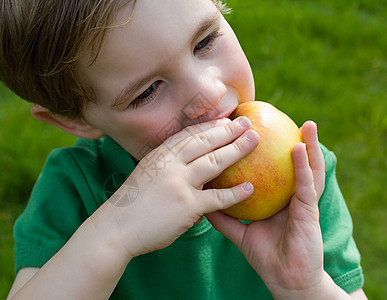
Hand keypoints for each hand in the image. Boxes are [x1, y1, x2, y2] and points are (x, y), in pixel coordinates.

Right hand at [91, 117, 259, 257]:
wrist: (116, 228)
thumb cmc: (132, 205)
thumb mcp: (147, 175)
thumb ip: (167, 167)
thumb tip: (189, 165)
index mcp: (160, 155)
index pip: (189, 134)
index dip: (210, 125)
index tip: (227, 119)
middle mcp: (170, 164)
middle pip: (205, 142)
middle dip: (229, 130)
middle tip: (248, 123)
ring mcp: (178, 183)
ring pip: (214, 161)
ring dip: (237, 149)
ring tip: (255, 141)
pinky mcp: (186, 205)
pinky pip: (216, 197)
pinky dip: (235, 193)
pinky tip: (250, 188)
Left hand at [206, 121, 327, 297]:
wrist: (285, 279)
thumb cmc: (266, 255)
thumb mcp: (240, 232)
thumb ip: (223, 216)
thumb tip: (201, 201)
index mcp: (275, 198)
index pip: (270, 169)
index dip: (260, 150)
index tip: (248, 128)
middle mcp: (290, 195)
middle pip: (287, 163)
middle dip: (284, 140)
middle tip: (274, 118)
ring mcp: (301, 202)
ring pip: (306, 168)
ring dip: (307, 144)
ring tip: (306, 123)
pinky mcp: (308, 212)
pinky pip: (305, 185)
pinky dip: (303, 166)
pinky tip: (298, 148)